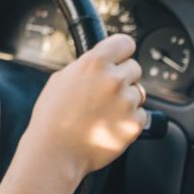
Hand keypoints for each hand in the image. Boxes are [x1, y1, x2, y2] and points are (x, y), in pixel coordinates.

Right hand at [18, 34, 145, 184]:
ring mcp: (126, 102)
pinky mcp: (134, 124)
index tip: (120, 57)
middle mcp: (114, 79)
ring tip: (103, 111)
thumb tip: (101, 62)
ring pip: (139, 92)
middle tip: (105, 91)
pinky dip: (129, 119)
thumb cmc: (53, 116)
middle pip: (135, 67)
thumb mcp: (62, 78)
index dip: (121, 51)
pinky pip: (141, 114)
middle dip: (123, 77)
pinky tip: (108, 124)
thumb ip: (86, 66)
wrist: (55, 150)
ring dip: (126, 99)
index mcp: (95, 63)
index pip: (125, 43)